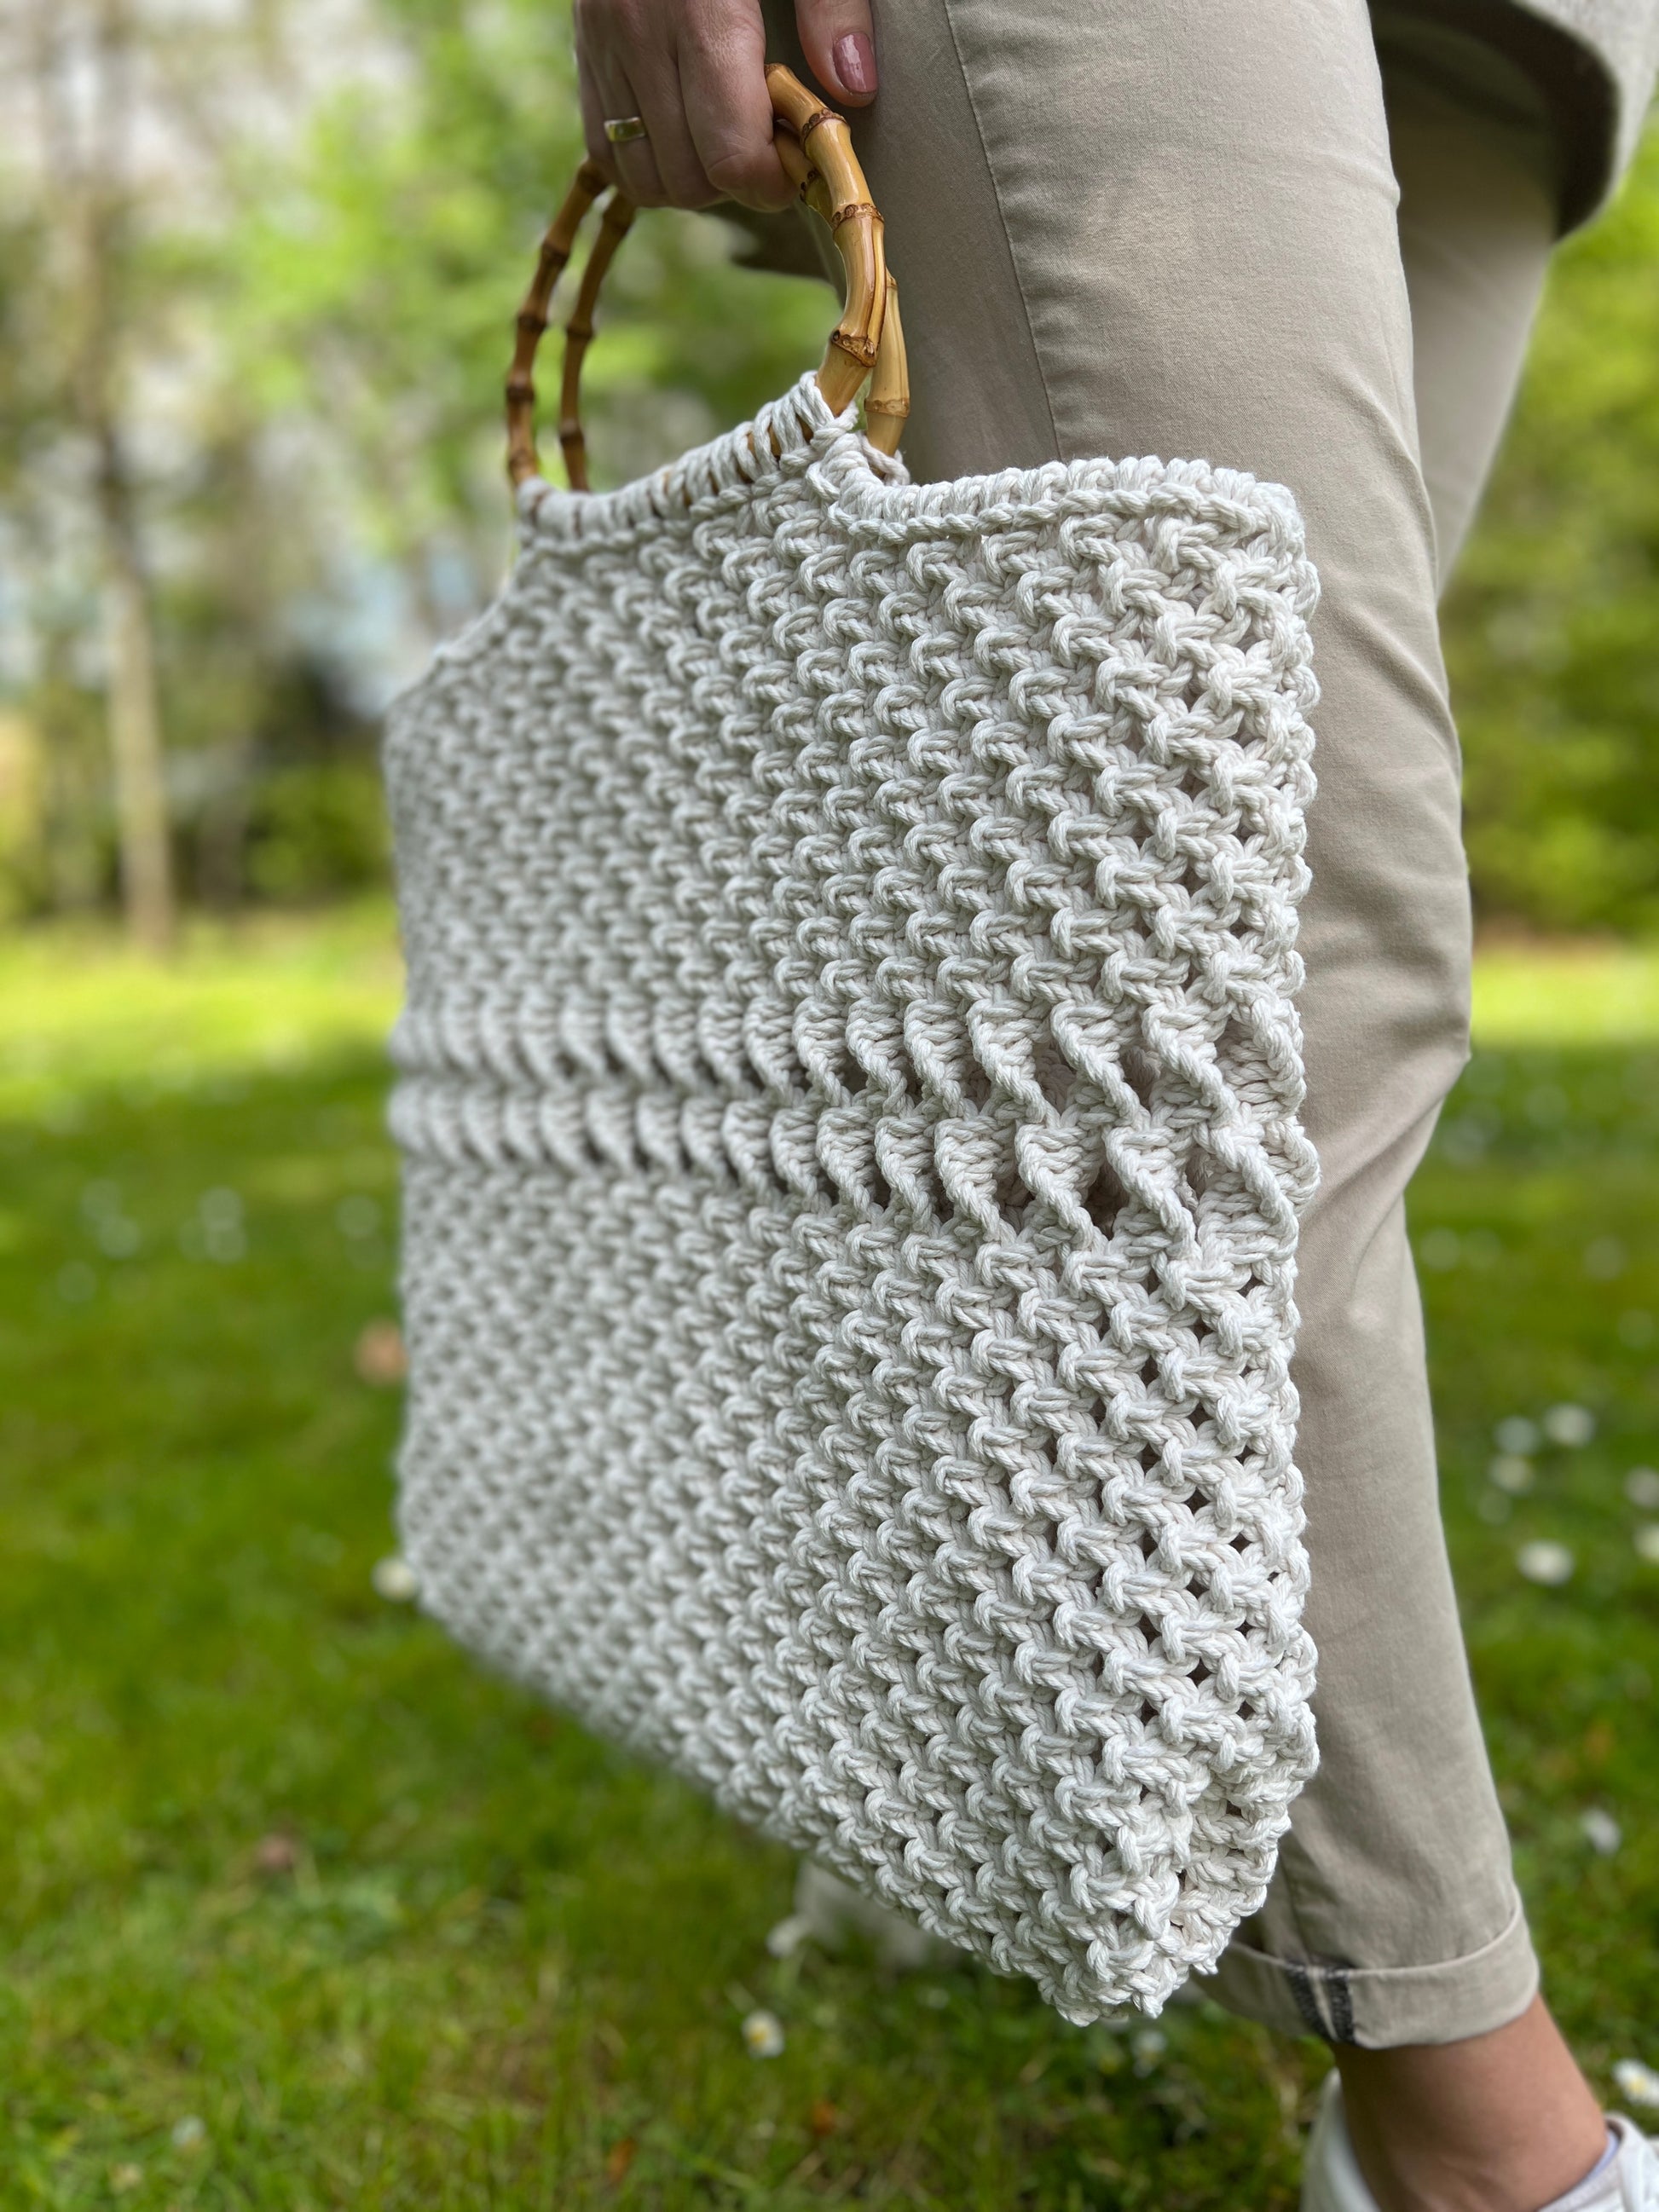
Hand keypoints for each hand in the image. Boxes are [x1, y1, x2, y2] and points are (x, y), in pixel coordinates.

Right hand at [573, 0, 876, 211]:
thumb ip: (833, 5)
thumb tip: (853, 87)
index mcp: (699, 8)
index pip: (730, 156)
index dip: (774, 180)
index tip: (799, 158)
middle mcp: (638, 33)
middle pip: (688, 181)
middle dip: (738, 182)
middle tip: (770, 141)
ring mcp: (601, 46)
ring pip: (645, 178)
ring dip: (693, 177)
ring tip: (727, 132)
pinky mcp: (583, 52)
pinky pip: (607, 150)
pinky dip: (651, 160)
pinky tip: (686, 128)